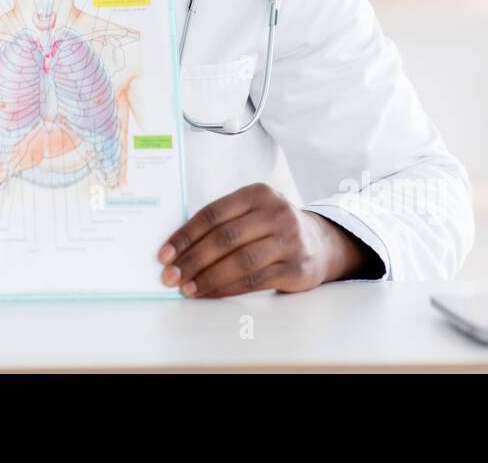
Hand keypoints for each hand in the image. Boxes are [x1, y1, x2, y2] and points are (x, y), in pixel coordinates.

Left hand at [156, 183, 380, 297]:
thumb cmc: (273, 228)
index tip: (165, 253)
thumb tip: (177, 248)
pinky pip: (254, 281)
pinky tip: (210, 294)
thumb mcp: (254, 212)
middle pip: (224, 238)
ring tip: (186, 288)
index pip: (213, 213)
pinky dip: (227, 289)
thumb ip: (224, 222)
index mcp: (258, 193)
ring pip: (239, 262)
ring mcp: (290, 240)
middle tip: (170, 275)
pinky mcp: (298, 268)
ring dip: (207, 278)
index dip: (186, 235)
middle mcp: (276, 213)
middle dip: (192, 259)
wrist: (322, 244)